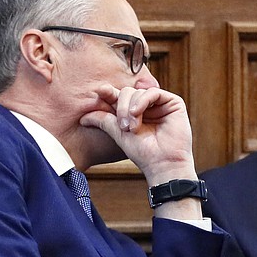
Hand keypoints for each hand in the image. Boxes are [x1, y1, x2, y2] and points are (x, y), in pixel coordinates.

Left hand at [79, 84, 197, 184]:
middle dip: (121, 107)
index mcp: (135, 112)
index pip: (120, 97)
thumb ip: (104, 121)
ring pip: (138, 92)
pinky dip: (142, 101)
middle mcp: (148, 107)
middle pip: (127, 92)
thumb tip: (82, 118)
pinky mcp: (173, 103)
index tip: (100, 92)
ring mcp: (160, 104)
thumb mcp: (118, 134)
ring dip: (131, 108)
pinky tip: (137, 114)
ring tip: (133, 128)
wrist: (162, 164)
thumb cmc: (143, 153)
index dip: (110, 94)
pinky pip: (153, 92)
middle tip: (123, 127)